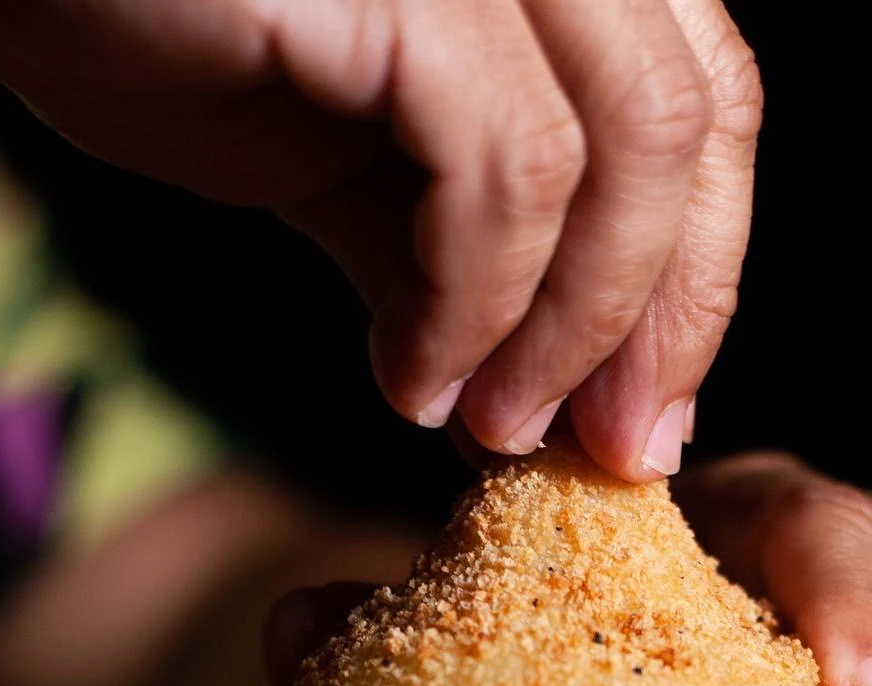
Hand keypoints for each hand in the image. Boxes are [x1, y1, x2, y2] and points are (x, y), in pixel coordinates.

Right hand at [0, 0, 759, 480]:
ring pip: (629, 146)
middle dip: (665, 320)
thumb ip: (465, 258)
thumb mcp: (353, 166)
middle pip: (694, 124)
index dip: (699, 273)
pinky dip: (476, 305)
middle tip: (607, 457)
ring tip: (490, 428)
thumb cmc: (166, 34)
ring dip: (570, 329)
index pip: (705, 103)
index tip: (642, 423)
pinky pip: (503, 169)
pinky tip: (406, 381)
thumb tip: (538, 403)